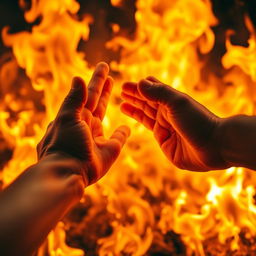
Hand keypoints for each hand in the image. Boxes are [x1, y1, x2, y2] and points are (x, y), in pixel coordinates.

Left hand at [37, 62, 129, 184]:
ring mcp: (98, 138)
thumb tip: (78, 78)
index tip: (103, 66)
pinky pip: (119, 139)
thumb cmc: (64, 143)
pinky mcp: (109, 151)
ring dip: (110, 101)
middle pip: (97, 100)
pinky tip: (127, 126)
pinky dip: (123, 133)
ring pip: (106, 115)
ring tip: (115, 87)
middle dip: (102, 86)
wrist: (68, 171)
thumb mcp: (66, 117)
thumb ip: (74, 99)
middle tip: (107, 69)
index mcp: (76, 116)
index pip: (88, 93)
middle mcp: (86, 125)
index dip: (96, 80)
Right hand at [121, 77, 228, 170]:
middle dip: (134, 96)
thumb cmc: (198, 121)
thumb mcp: (178, 103)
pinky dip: (139, 122)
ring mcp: (165, 127)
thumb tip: (140, 83)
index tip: (125, 85)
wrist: (213, 146)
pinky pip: (148, 129)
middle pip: (147, 101)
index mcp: (172, 101)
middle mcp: (167, 112)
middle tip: (120, 92)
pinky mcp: (163, 141)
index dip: (138, 87)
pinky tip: (132, 118)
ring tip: (122, 103)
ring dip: (134, 108)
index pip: (152, 90)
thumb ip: (158, 93)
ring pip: (145, 114)